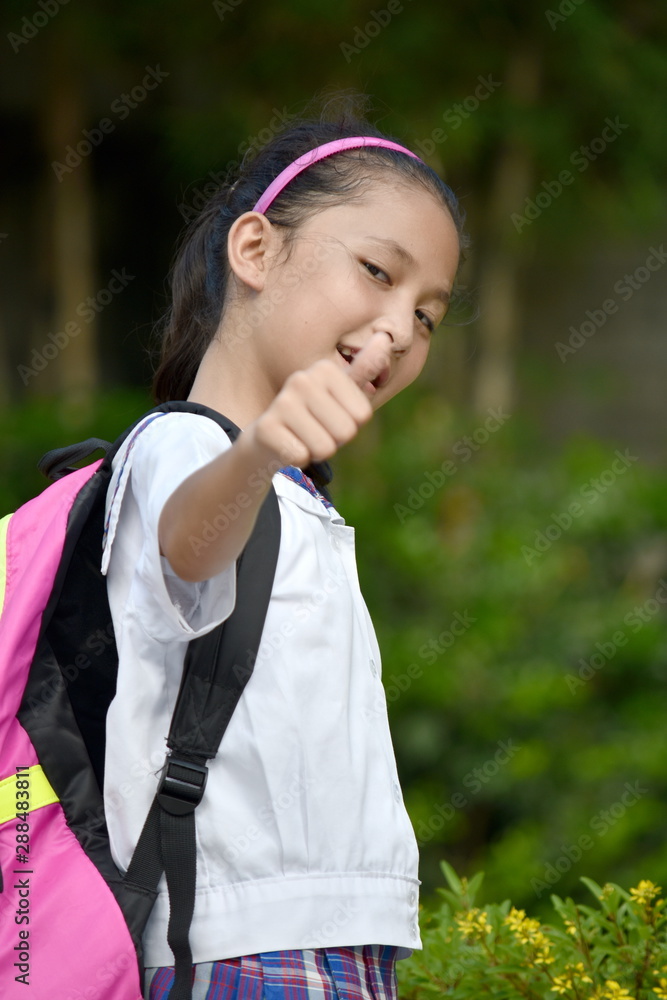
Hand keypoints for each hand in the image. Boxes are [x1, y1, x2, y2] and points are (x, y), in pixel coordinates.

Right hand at [246, 332, 392, 467]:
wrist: (268, 439)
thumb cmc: (314, 417)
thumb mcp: (341, 393)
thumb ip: (364, 369)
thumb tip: (384, 338)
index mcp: (324, 369)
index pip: (362, 415)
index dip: (350, 425)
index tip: (331, 418)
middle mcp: (302, 379)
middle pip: (346, 431)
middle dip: (334, 440)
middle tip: (315, 431)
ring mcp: (282, 402)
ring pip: (324, 447)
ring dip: (316, 452)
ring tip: (302, 438)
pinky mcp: (266, 428)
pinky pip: (301, 457)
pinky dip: (298, 460)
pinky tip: (287, 446)